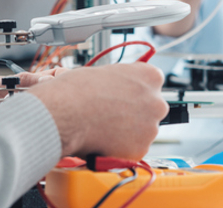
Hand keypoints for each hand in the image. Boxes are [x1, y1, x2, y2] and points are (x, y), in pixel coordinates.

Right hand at [28, 63, 167, 160]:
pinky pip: (133, 149)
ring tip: (104, 128)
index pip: (151, 83)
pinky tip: (104, 140)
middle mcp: (157, 102)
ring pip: (143, 130)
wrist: (65, 113)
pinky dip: (121, 147)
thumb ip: (124, 80)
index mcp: (151, 76)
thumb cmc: (78, 90)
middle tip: (113, 115)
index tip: (125, 96)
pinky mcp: (140, 149)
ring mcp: (151, 127)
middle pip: (151, 108)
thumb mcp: (107, 72)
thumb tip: (122, 87)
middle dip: (135, 113)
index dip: (134, 91)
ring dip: (129, 131)